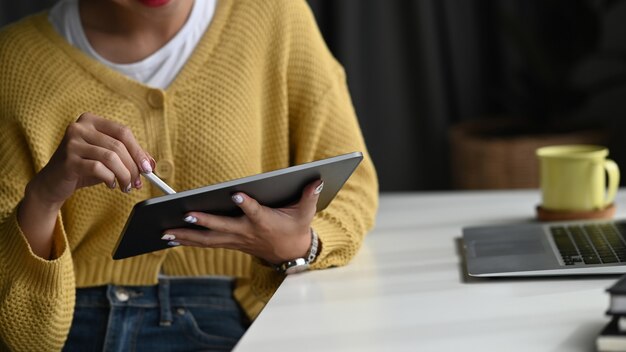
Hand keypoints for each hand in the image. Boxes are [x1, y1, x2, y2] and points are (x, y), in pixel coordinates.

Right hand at [18, 112, 153, 258]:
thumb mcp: (107, 159)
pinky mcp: (68, 159)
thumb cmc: (84, 168)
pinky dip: (110, 179)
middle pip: (118, 146)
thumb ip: (128, 156)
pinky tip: (110, 185)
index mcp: (91, 120)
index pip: (123, 132)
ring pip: (111, 158)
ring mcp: (72, 142)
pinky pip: (99, 168)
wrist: (53, 183)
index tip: (148, 168)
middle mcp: (79, 127)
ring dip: (123, 175)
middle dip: (132, 167)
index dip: (138, 150)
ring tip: (125, 186)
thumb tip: (151, 163)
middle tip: (137, 182)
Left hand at [162, 180, 324, 263]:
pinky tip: (170, 238)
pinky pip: (206, 243)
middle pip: (222, 228)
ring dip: (186, 236)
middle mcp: (246, 232)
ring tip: (165, 232)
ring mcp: (236, 239)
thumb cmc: (296, 228)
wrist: (290, 254)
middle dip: (204, 223)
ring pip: (208, 239)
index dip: (247, 204)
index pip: (255, 212)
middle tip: (185, 216)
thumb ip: (310, 196)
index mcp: (265, 221)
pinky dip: (188, 241)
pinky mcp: (230, 243)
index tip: (236, 194)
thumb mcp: (306, 212)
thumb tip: (317, 179)